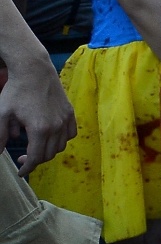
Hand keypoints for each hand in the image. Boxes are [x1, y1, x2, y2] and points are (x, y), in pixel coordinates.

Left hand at [0, 58, 72, 175]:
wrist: (34, 71)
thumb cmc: (16, 91)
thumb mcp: (2, 114)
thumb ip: (0, 136)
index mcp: (40, 129)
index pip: (37, 157)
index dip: (28, 168)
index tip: (21, 172)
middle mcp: (56, 126)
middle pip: (49, 154)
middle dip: (36, 160)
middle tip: (23, 157)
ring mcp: (66, 119)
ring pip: (61, 146)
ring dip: (49, 151)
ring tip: (37, 147)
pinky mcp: (70, 113)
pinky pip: (70, 134)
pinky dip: (61, 140)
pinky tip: (51, 136)